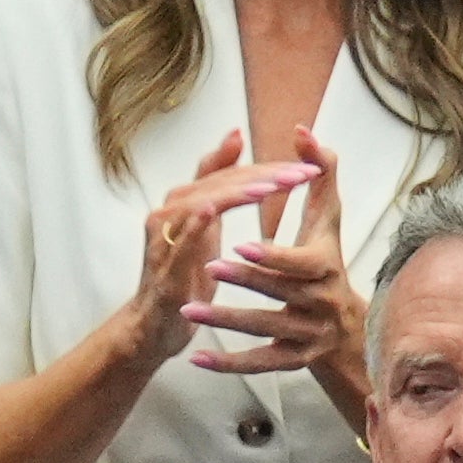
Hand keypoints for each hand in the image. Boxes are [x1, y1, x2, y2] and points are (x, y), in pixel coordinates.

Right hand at [126, 129, 323, 369]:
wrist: (154, 327)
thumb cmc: (184, 274)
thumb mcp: (206, 226)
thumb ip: (220, 185)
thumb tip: (235, 135)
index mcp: (184, 202)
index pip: (230, 174)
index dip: (267, 167)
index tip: (308, 166)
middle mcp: (169, 213)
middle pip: (218, 184)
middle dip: (261, 176)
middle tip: (301, 173)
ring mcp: (163, 240)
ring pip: (199, 204)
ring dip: (236, 193)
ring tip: (271, 187)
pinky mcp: (164, 269)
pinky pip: (178, 242)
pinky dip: (196, 223)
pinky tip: (214, 209)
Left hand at [186, 123, 369, 428]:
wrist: (346, 327)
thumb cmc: (327, 260)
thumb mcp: (328, 218)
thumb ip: (321, 172)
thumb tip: (303, 131)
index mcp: (327, 268)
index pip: (301, 263)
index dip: (272, 255)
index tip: (241, 244)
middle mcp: (322, 304)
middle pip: (280, 293)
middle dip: (244, 281)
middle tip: (208, 267)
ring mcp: (308, 336)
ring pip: (265, 331)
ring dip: (227, 320)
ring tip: (189, 308)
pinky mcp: (293, 361)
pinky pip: (260, 364)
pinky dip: (228, 365)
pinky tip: (196, 358)